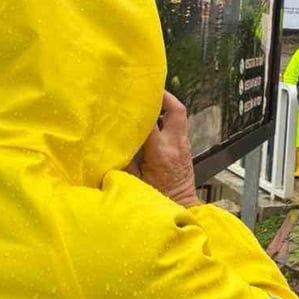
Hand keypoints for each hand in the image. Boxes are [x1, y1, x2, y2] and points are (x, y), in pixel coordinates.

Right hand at [133, 91, 200, 207]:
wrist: (182, 208)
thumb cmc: (156, 199)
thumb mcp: (133, 182)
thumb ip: (124, 160)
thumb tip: (113, 141)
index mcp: (161, 151)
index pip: (152, 120)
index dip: (142, 107)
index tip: (130, 96)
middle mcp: (176, 144)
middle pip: (176, 109)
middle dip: (164, 96)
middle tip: (148, 89)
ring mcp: (184, 146)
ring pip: (179, 116)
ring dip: (166, 106)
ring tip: (148, 101)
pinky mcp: (185, 149)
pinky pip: (178, 126)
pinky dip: (167, 119)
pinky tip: (153, 120)